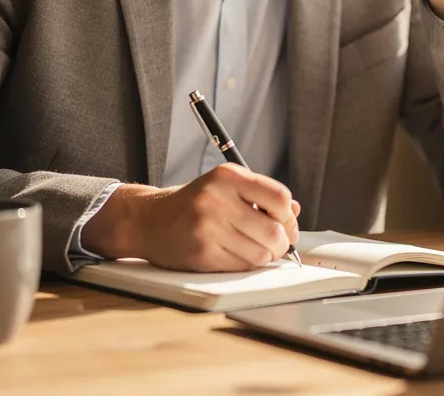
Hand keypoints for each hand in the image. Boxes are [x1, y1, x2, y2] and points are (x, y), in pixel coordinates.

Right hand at [81, 164, 301, 271]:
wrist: (148, 220)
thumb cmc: (193, 204)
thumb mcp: (226, 187)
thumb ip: (261, 196)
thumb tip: (294, 212)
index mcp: (228, 176)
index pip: (279, 197)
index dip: (288, 216)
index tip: (284, 223)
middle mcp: (217, 198)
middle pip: (275, 231)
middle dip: (281, 242)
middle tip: (274, 243)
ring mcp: (208, 227)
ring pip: (261, 254)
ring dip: (264, 256)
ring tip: (252, 248)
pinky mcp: (202, 252)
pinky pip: (242, 266)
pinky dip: (246, 265)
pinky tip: (234, 254)